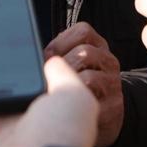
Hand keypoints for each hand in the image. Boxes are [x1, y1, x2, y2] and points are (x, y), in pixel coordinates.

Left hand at [43, 23, 122, 146]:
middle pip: (84, 53)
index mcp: (97, 46)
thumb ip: (57, 55)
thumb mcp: (72, 63)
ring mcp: (113, 84)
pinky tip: (68, 109)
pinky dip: (75, 107)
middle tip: (51, 79)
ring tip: (57, 94)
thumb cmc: (80, 85)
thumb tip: (33, 56)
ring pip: (89, 78)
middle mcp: (108, 62)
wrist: (105, 114)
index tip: (49, 55)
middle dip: (62, 66)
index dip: (61, 42)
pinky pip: (92, 104)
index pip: (83, 32)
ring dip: (67, 87)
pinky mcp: (113, 106)